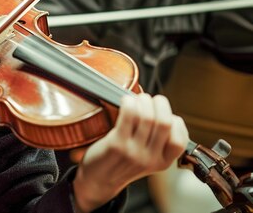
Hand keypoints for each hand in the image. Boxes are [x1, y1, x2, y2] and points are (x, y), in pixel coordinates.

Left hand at [72, 93, 188, 212]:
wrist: (98, 180)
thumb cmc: (122, 162)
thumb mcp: (148, 159)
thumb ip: (158, 141)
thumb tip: (161, 108)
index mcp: (162, 162)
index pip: (180, 139)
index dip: (175, 120)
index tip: (165, 113)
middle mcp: (150, 158)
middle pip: (164, 122)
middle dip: (159, 103)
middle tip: (150, 99)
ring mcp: (134, 152)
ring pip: (147, 116)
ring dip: (142, 100)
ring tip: (137, 99)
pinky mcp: (117, 144)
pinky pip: (129, 115)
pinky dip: (129, 102)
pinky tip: (125, 101)